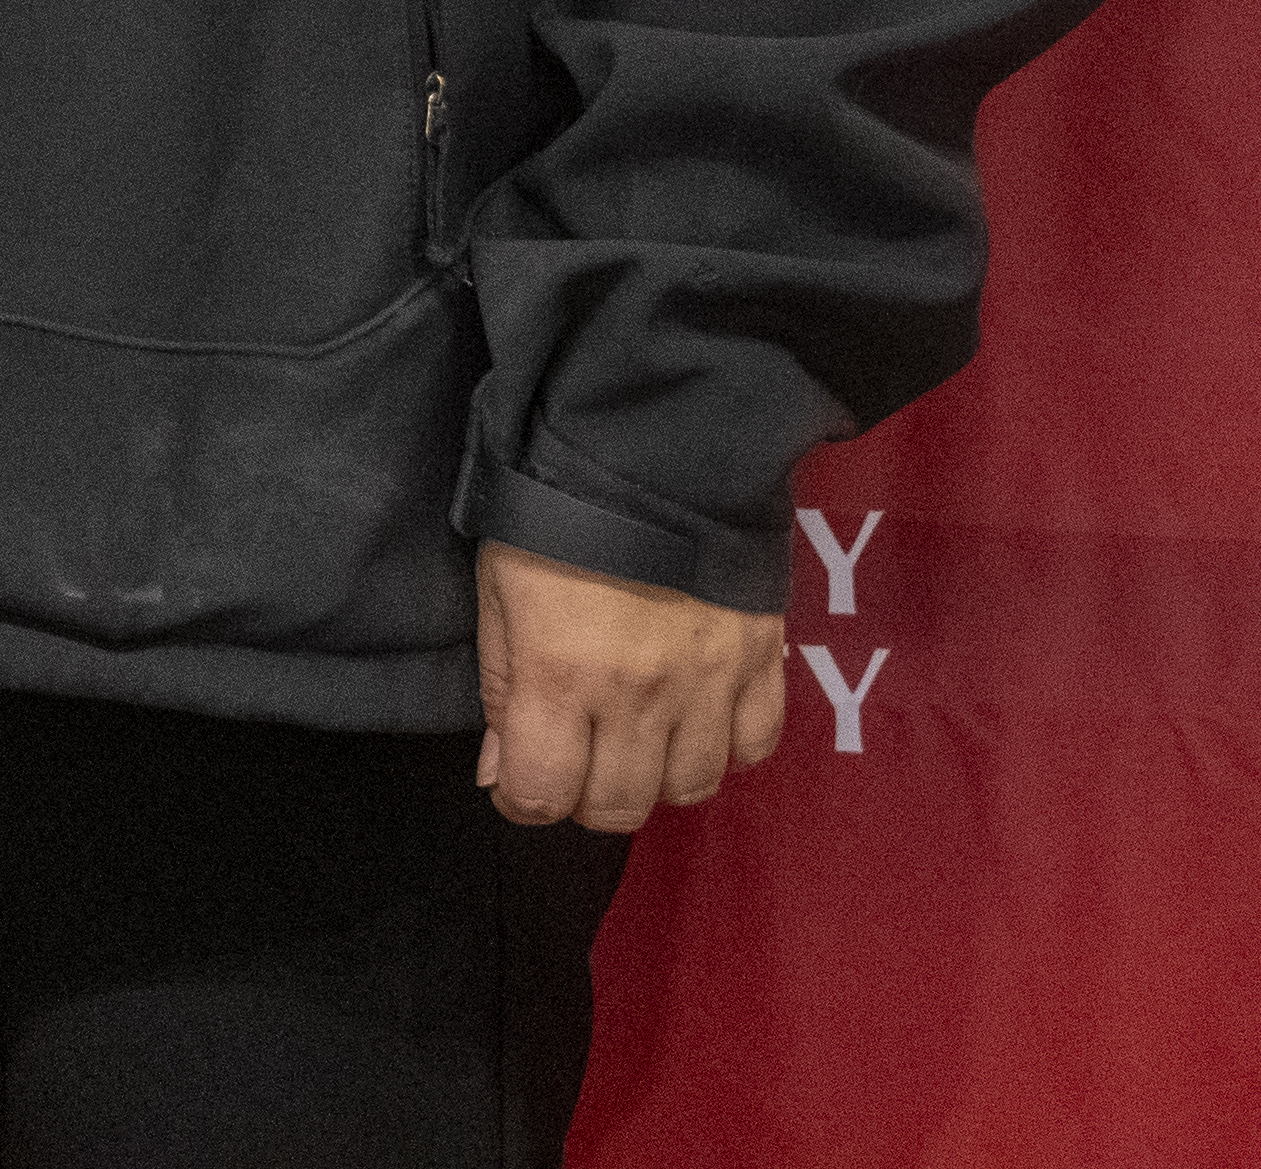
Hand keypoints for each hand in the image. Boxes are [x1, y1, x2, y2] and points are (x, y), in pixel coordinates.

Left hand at [475, 534, 787, 828]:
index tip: (519, 779)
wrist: (651, 452)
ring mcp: (708, 685)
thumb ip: (499, 689)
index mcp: (560, 677)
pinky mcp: (761, 663)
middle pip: (619, 809)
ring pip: (690, 788)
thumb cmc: (553, 518)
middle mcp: (638, 697)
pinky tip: (697, 721)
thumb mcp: (498, 593)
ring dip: (655, 778)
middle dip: (586, 798)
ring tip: (636, 741)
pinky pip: (755, 747)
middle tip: (577, 760)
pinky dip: (724, 749)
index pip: (542, 795)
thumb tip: (501, 772)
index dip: (522, 799)